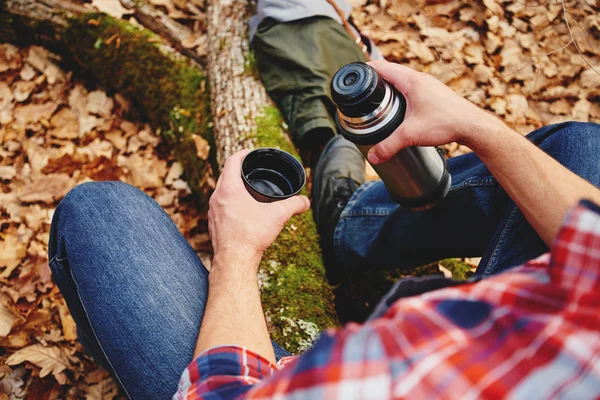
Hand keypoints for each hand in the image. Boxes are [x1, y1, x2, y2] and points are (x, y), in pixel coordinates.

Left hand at [208, 150, 309, 275]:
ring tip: (247, 190)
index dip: (243, 153)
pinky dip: (230, 204)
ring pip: (221, 192)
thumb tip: (306, 202)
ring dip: (233, 188)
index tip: (251, 153)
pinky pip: (221, 208)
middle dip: (238, 170)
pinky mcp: (213, 226)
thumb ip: (294, 205)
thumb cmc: (251, 236)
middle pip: (225, 175)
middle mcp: (217, 198)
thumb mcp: (278, 216)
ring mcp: (213, 212)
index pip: (232, 161)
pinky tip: (241, 212)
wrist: (234, 262)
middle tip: (251, 169)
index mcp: (229, 189)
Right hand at [366, 60, 507, 163]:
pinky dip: (401, 91)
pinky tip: (399, 105)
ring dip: (389, 84)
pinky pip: (412, 86)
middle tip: (362, 89)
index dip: (366, 70)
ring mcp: (428, 85)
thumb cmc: (446, 123)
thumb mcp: (411, 135)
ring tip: (377, 97)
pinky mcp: (434, 93)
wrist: (472, 125)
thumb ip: (389, 145)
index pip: (382, 67)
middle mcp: (420, 79)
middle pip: (391, 71)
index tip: (355, 75)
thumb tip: (373, 155)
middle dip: (375, 78)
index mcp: (411, 81)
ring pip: (402, 79)